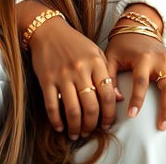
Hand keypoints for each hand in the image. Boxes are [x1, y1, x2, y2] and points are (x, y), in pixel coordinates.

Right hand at [18, 0, 122, 140]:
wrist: (48, 30)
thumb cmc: (75, 43)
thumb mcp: (95, 52)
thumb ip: (107, 73)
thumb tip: (118, 98)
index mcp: (96, 62)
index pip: (107, 95)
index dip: (109, 114)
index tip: (107, 125)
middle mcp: (80, 69)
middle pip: (91, 107)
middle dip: (92, 125)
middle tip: (90, 132)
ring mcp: (62, 75)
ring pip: (72, 111)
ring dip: (76, 127)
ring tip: (76, 133)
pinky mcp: (46, 80)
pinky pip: (52, 106)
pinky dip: (56, 121)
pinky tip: (60, 127)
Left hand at [105, 31, 165, 130]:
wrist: (139, 28)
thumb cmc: (123, 46)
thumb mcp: (110, 58)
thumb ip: (110, 79)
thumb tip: (117, 100)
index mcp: (143, 58)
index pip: (141, 82)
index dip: (137, 100)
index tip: (132, 115)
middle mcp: (162, 60)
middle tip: (162, 126)